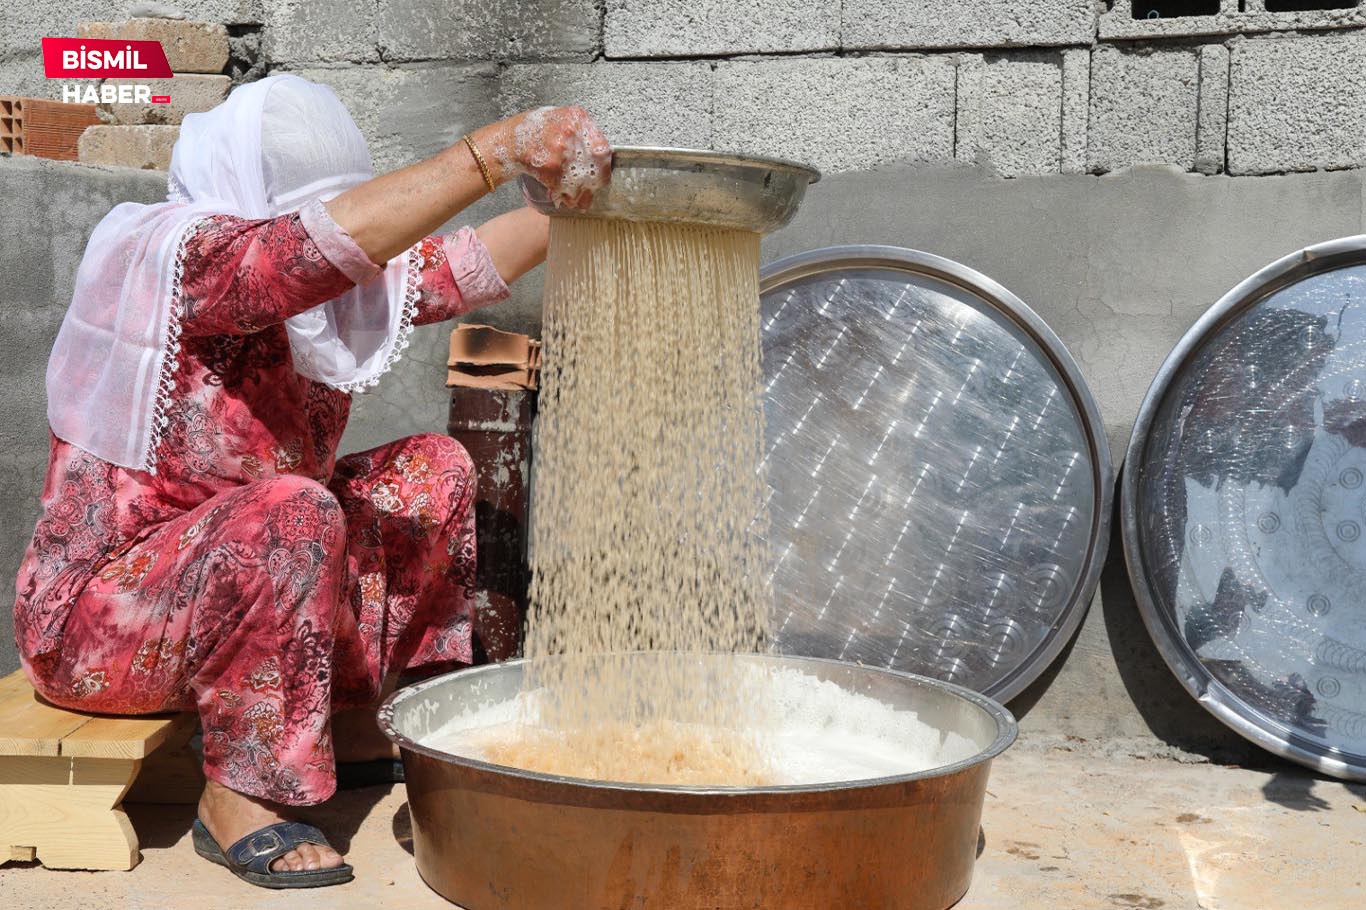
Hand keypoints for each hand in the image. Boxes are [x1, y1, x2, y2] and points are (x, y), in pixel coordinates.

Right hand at [483, 106, 611, 209]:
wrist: (509, 142)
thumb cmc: (534, 131)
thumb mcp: (560, 119)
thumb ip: (581, 132)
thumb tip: (601, 155)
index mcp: (577, 117)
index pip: (603, 147)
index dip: (604, 165)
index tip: (601, 172)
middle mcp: (571, 132)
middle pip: (596, 165)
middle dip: (594, 181)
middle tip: (591, 187)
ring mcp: (561, 150)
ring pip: (582, 180)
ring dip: (579, 193)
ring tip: (574, 195)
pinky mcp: (551, 167)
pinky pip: (566, 187)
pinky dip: (565, 195)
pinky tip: (561, 194)